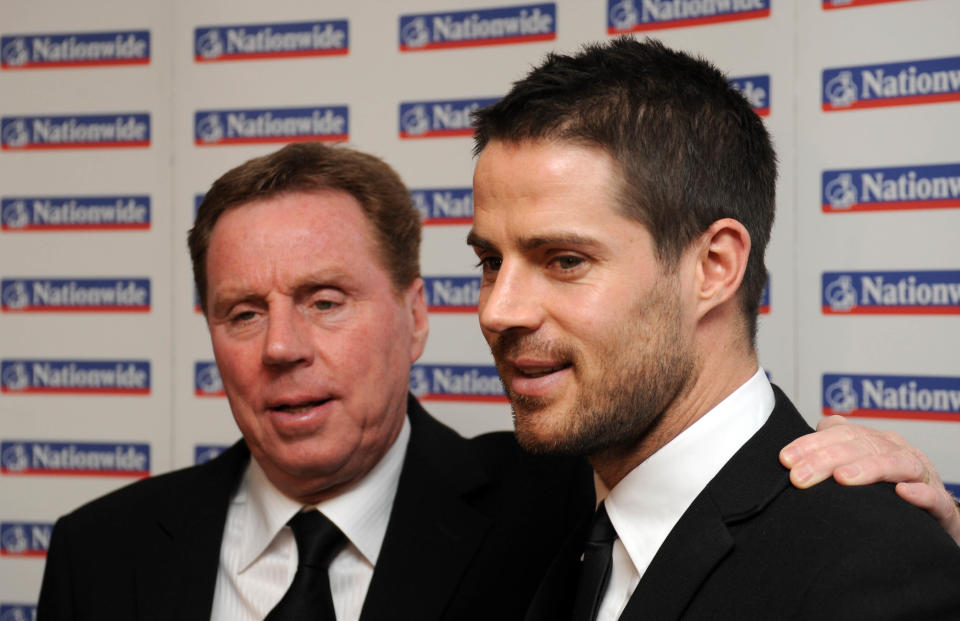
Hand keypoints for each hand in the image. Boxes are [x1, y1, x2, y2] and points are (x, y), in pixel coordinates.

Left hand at [780, 415, 959, 545]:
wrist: (934, 513)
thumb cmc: (886, 489)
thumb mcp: (856, 466)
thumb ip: (828, 453)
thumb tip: (792, 452)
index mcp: (873, 440)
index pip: (839, 433)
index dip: (810, 444)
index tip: (785, 459)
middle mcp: (896, 450)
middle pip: (860, 446)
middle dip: (826, 459)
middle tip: (800, 477)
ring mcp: (920, 474)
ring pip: (895, 463)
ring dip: (868, 468)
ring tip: (843, 478)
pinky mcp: (940, 503)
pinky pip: (933, 495)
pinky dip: (919, 493)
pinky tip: (902, 493)